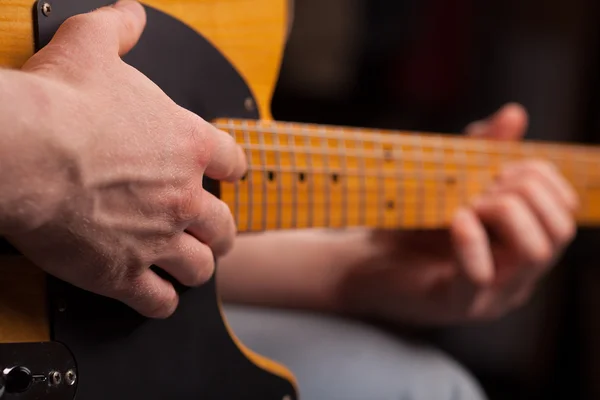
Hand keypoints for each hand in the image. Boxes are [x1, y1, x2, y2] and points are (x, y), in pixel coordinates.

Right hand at [3, 1, 245, 317]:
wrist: (24, 150)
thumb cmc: (60, 104)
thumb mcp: (92, 47)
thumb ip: (118, 29)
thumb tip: (130, 14)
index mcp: (188, 145)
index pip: (235, 163)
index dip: (233, 171)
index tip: (228, 177)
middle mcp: (183, 196)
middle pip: (224, 226)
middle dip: (221, 232)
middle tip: (213, 234)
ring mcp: (158, 238)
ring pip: (200, 267)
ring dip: (197, 268)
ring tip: (189, 267)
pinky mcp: (124, 272)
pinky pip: (159, 301)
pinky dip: (161, 302)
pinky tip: (156, 298)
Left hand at [342, 103, 578, 324]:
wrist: (358, 259)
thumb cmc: (406, 222)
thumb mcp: (448, 182)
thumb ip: (481, 151)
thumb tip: (515, 114)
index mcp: (521, 247)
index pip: (564, 209)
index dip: (537, 178)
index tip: (492, 170)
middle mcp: (517, 276)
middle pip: (560, 229)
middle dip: (522, 192)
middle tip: (477, 189)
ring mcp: (490, 296)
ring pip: (537, 251)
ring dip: (503, 212)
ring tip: (464, 206)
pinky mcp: (455, 304)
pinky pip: (481, 275)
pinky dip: (470, 239)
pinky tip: (454, 219)